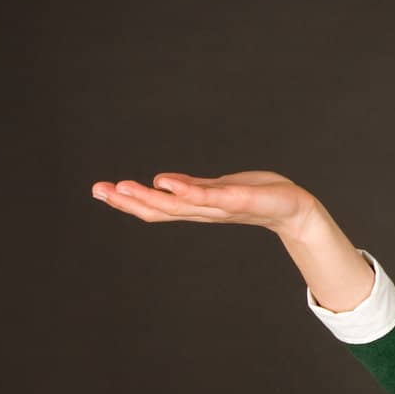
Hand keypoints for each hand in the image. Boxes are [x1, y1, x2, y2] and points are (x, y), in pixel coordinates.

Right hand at [90, 170, 315, 237]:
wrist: (295, 209)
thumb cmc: (257, 197)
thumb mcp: (218, 189)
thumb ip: (192, 188)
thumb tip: (160, 183)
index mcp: (198, 208)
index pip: (157, 207)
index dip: (128, 201)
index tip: (100, 190)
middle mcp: (204, 211)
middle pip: (160, 210)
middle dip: (128, 201)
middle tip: (99, 189)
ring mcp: (220, 207)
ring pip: (178, 205)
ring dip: (149, 197)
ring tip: (123, 187)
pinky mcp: (239, 199)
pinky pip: (209, 196)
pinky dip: (186, 191)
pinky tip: (166, 182)